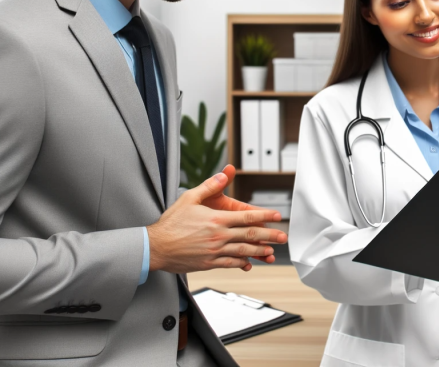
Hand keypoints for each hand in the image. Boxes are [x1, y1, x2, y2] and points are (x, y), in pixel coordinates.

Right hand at [147, 167, 286, 273]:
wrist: (155, 247)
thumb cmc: (170, 223)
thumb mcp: (189, 198)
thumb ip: (209, 186)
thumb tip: (225, 174)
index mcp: (217, 219)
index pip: (247, 216)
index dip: (264, 216)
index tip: (277, 216)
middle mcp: (219, 236)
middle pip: (250, 235)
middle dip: (270, 235)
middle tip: (283, 236)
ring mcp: (215, 251)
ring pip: (243, 251)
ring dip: (260, 251)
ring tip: (272, 251)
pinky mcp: (209, 263)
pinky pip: (230, 264)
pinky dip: (242, 263)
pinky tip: (249, 262)